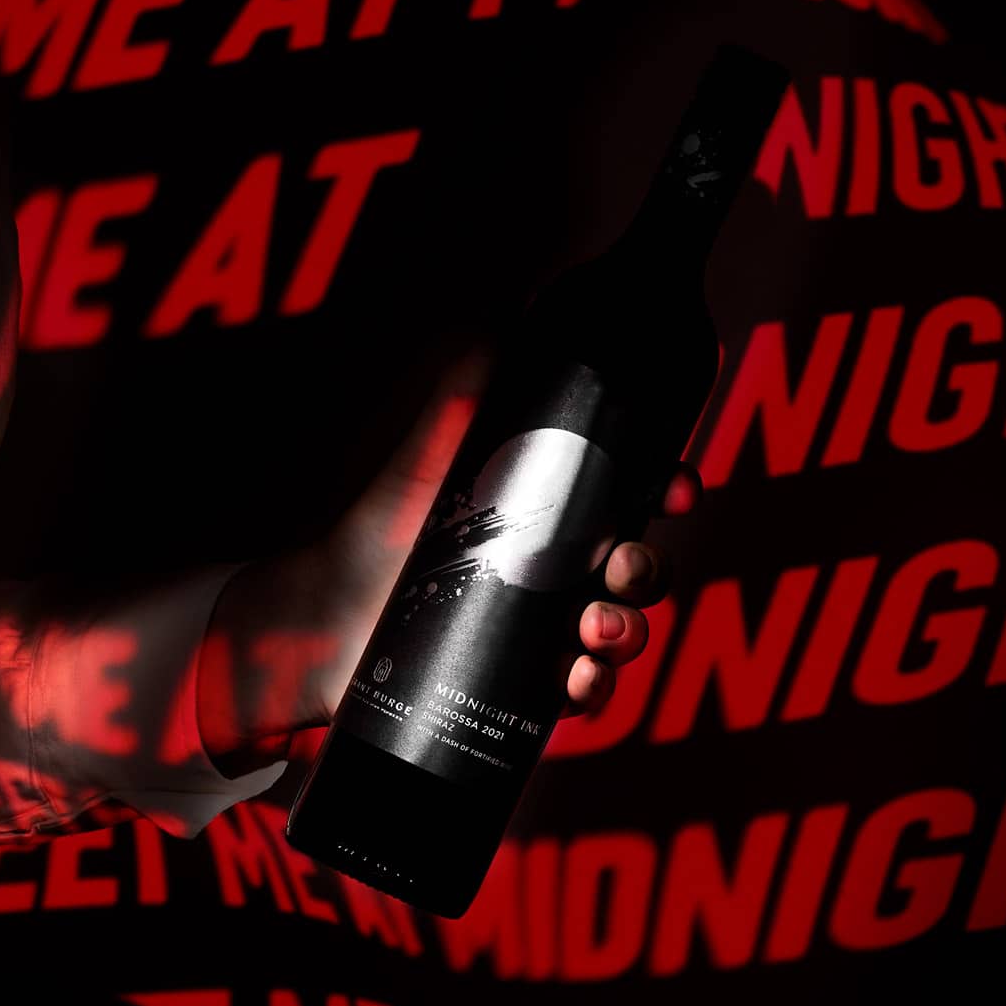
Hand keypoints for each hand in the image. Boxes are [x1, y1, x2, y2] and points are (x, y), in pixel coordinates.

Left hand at [197, 345, 701, 771]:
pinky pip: (583, 694)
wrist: (328, 605)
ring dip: (628, 633)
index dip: (670, 492)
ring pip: (620, 634)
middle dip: (647, 570)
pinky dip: (595, 691)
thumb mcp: (436, 440)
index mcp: (557, 511)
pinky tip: (578, 683)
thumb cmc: (389, 516)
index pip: (636, 500)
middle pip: (638, 570)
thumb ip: (475, 378)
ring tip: (593, 631)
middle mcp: (561, 572)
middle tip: (621, 568)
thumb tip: (522, 310)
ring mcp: (545, 632)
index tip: (677, 491)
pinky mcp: (523, 687)